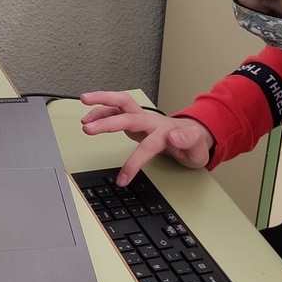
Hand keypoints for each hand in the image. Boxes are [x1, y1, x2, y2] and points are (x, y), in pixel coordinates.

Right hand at [79, 91, 214, 185]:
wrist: (192, 135)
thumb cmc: (193, 143)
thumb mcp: (198, 147)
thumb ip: (188, 140)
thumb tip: (174, 135)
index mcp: (165, 131)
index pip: (148, 145)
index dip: (135, 162)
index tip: (123, 178)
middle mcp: (151, 121)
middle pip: (128, 115)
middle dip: (107, 121)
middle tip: (88, 128)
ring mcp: (142, 117)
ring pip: (120, 103)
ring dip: (101, 104)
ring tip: (83, 117)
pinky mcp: (135, 118)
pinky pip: (116, 109)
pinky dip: (102, 110)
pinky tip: (89, 117)